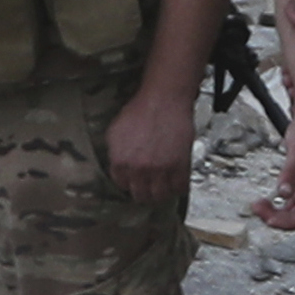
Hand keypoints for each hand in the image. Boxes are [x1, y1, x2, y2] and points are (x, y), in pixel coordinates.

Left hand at [106, 76, 199, 214]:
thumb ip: (114, 153)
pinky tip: (177, 181)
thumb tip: (117, 165)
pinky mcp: (179, 165)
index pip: (123, 186)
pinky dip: (179, 187)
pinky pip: (180, 188)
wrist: (164, 97)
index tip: (136, 181)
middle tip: (150, 186)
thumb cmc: (142, 109)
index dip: (130, 182)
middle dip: (145, 191)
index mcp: (120, 162)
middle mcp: (138, 169)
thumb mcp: (115, 131)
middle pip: (141, 196)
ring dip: (162, 193)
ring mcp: (160, 169)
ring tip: (164, 186)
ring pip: (160, 196)